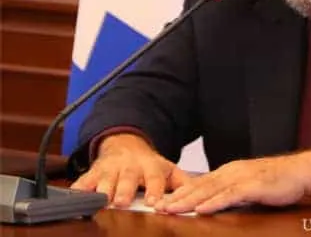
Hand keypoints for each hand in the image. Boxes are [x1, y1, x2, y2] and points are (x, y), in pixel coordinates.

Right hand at [71, 133, 190, 207]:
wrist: (125, 145)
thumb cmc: (149, 165)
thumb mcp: (168, 170)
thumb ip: (183, 183)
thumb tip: (198, 196)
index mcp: (151, 166)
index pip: (154, 178)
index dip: (154, 189)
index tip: (154, 202)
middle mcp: (130, 167)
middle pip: (127, 178)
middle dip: (124, 190)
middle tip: (122, 201)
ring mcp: (110, 169)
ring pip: (105, 180)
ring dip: (102, 190)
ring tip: (100, 201)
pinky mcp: (93, 173)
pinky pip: (83, 181)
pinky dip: (78, 189)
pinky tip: (75, 196)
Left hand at [155, 149, 310, 214]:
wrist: (302, 172)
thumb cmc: (278, 182)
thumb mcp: (250, 186)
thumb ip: (231, 193)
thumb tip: (213, 205)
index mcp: (230, 172)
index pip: (200, 183)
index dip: (180, 193)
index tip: (162, 202)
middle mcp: (232, 172)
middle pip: (200, 186)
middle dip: (177, 197)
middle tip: (157, 207)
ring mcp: (243, 178)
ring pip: (211, 190)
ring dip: (190, 200)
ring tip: (172, 209)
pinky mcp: (255, 185)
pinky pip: (231, 195)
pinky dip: (215, 201)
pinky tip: (203, 209)